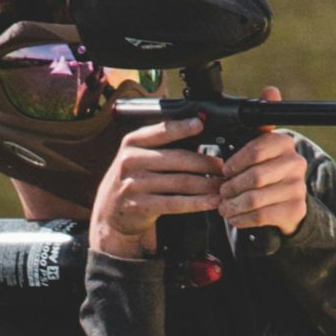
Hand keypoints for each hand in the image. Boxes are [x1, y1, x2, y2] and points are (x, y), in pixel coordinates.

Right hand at [89, 115, 225, 258]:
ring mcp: (134, 184)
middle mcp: (131, 160)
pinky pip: (174, 203)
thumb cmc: (134, 178)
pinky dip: (197, 203)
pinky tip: (211, 202)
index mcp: (133, 142)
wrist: (111, 210)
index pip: (162, 131)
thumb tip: (200, 135)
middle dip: (206, 164)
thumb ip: (163, 146)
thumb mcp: (140, 156)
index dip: (183, 127)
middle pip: (178, 159)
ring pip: (180, 182)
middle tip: (224, 168)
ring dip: (207, 185)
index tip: (201, 125)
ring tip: (222, 186)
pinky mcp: (140, 205)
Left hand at [218, 87, 307, 236]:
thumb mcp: (260, 145)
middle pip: (255, 177)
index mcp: (285, 143)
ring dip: (234, 205)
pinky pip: (262, 216)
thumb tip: (271, 90)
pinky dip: (243, 218)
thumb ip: (260, 122)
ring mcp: (298, 188)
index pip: (257, 149)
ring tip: (224, 207)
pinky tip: (234, 217)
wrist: (287, 202)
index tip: (225, 170)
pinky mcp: (295, 210)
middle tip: (221, 192)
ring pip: (256, 198)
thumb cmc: (265, 169)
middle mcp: (296, 164)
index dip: (236, 162)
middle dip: (232, 187)